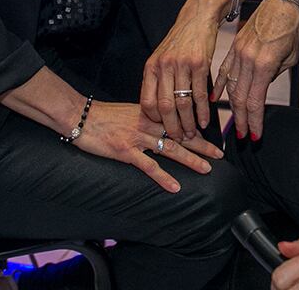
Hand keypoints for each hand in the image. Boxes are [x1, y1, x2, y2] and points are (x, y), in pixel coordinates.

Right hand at [77, 100, 223, 192]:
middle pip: (180, 133)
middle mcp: (147, 124)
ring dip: (190, 159)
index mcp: (149, 113)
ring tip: (207, 169)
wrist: (79, 115)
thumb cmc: (101, 115)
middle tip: (219, 153)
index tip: (211, 134)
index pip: (178, 119)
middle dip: (202, 144)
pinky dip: (163, 177)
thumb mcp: (128, 112)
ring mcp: (137, 138)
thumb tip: (159, 124)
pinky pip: (149, 166)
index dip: (196, 127)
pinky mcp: (125, 151)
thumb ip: (145, 117)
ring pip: (170, 148)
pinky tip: (175, 187)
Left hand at [140, 0, 226, 140]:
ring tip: (193, 133)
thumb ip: (160, 81)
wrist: (197, 18)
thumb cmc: (180, 41)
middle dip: (172, 128)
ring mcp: (181, 65)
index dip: (154, 120)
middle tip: (179, 139)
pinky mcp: (199, 64)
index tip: (162, 129)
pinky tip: (205, 120)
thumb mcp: (163, 58)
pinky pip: (200, 94)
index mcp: (151, 67)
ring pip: (183, 103)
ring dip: (189, 123)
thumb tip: (161, 110)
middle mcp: (164, 67)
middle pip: (164, 107)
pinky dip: (203, 111)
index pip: (147, 102)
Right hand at [213, 0, 298, 139]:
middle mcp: (247, 60)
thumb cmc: (290, 29)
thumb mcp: (289, 58)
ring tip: (235, 123)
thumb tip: (262, 91)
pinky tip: (214, 99)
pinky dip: (219, 87)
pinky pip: (223, 71)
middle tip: (243, 136)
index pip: (255, 101)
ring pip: (230, 87)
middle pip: (240, 98)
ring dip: (232, 108)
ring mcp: (237, 54)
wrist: (282, 4)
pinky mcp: (233, 48)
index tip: (255, 135)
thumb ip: (274, 76)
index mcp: (264, 65)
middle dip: (242, 120)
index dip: (254, 121)